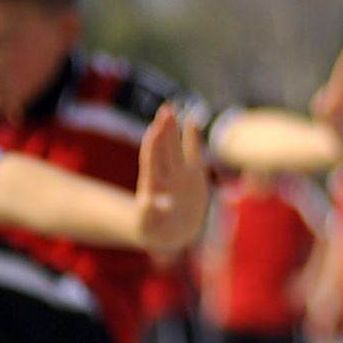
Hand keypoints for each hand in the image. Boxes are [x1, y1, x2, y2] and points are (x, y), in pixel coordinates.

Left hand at [133, 107, 211, 258]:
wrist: (170, 232)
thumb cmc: (155, 231)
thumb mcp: (149, 226)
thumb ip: (149, 215)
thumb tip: (150, 203)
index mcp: (154, 187)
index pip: (153, 162)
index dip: (154, 146)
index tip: (155, 129)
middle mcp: (165, 176)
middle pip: (163, 149)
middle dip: (163, 130)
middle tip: (165, 110)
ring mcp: (179, 173)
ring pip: (175, 147)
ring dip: (173, 129)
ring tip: (172, 109)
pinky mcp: (193, 175)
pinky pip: (193, 152)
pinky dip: (192, 138)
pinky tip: (192, 121)